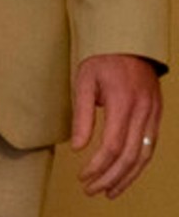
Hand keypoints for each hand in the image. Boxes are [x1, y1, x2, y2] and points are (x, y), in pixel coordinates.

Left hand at [72, 53, 162, 198]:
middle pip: (129, 156)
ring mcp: (154, 115)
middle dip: (110, 178)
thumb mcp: (84, 82)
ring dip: (126, 177)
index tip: (82, 176)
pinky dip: (138, 165)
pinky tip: (125, 175)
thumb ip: (82, 116)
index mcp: (124, 103)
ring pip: (144, 156)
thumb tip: (77, 148)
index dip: (97, 166)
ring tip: (109, 191)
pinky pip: (150, 147)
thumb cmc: (102, 59)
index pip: (112, 146)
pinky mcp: (156, 116)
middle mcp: (143, 112)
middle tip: (92, 190)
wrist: (129, 42)